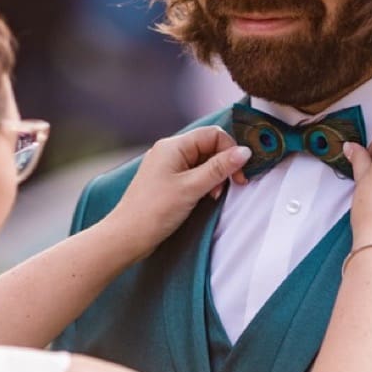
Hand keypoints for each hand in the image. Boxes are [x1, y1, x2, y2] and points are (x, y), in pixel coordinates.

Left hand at [111, 127, 250, 258]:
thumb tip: (244, 151)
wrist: (127, 237)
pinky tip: (204, 197)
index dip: (230, 151)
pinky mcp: (167, 180)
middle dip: (223, 165)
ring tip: (213, 196)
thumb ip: (219, 168)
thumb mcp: (192, 188)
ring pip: (202, 161)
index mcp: (173, 146)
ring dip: (214, 177)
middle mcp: (169, 151)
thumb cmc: (154, 211)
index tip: (240, 173)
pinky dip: (203, 183)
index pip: (213, 134)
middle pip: (208, 147)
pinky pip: (193, 173)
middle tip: (230, 186)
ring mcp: (167, 165)